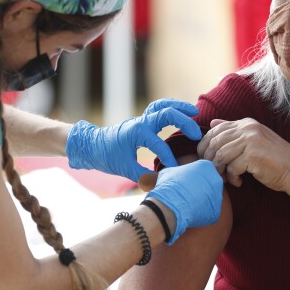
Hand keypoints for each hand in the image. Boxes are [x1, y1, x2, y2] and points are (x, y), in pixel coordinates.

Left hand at [65, 99, 201, 181]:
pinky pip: (159, 108)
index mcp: (136, 133)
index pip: (158, 144)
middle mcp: (141, 122)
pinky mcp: (143, 120)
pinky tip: (183, 113)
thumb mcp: (124, 168)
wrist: (93, 145)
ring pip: (163, 106)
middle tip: (196, 134)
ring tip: (195, 112)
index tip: (174, 169)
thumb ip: (143, 175)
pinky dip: (172, 108)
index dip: (168, 157)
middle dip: (183, 122)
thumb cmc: (107, 156)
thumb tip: (161, 183)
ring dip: (179, 107)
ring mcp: (142, 119)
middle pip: (165, 114)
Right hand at [147, 160, 222, 243]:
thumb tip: (174, 173)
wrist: (169, 206)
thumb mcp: (169, 171)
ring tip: (188, 205)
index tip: (186, 184)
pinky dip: (201, 215)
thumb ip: (178, 170)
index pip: (204, 171)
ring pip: (211, 200)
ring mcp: (218, 196)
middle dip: (200, 190)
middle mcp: (216, 180)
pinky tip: (191, 214)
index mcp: (206, 166)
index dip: (194, 179)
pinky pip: (209, 213)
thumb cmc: (169, 186)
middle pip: (210, 185)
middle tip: (188, 195)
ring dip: (202, 202)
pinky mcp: (216, 211)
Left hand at [197, 118, 289, 194]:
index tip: (205, 159)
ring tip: (225, 178)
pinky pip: (231, 168)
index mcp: (247, 123)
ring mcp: (251, 140)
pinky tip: (238, 182)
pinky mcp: (253, 155)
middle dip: (210, 160)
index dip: (205, 145)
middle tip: (213, 172)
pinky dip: (232, 178)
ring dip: (220, 170)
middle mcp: (248, 128)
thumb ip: (234, 132)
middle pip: (215, 142)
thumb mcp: (253, 140)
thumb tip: (212, 124)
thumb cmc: (274, 159)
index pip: (216, 130)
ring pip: (221, 155)